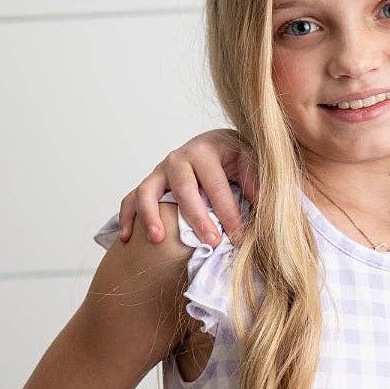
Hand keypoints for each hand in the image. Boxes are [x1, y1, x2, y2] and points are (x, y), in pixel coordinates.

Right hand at [117, 130, 256, 249]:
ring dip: (151, 215)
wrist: (217, 146)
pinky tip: (127, 239)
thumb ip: (257, 181)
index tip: (239, 237)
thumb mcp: (251, 162)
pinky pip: (131, 199)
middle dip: (197, 217)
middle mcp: (179, 158)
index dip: (228, 212)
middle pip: (184, 188)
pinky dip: (128, 217)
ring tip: (158, 239)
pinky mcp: (150, 184)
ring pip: (148, 190)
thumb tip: (262, 204)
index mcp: (206, 151)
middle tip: (211, 242)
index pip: (217, 184)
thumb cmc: (236, 159)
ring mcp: (160, 171)